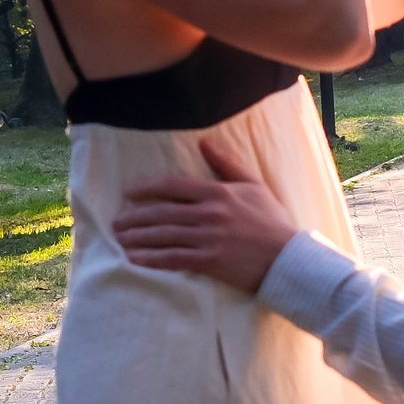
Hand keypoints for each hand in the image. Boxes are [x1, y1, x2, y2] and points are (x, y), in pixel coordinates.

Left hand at [114, 137, 299, 292]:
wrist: (287, 258)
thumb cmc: (271, 221)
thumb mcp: (253, 185)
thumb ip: (227, 163)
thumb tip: (204, 142)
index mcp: (218, 192)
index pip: (173, 186)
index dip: (147, 188)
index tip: (128, 192)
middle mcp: (210, 213)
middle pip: (162, 212)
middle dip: (134, 217)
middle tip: (115, 222)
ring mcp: (208, 238)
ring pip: (163, 235)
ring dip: (137, 238)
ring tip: (120, 240)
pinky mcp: (209, 261)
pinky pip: (173, 258)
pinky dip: (151, 259)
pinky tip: (135, 259)